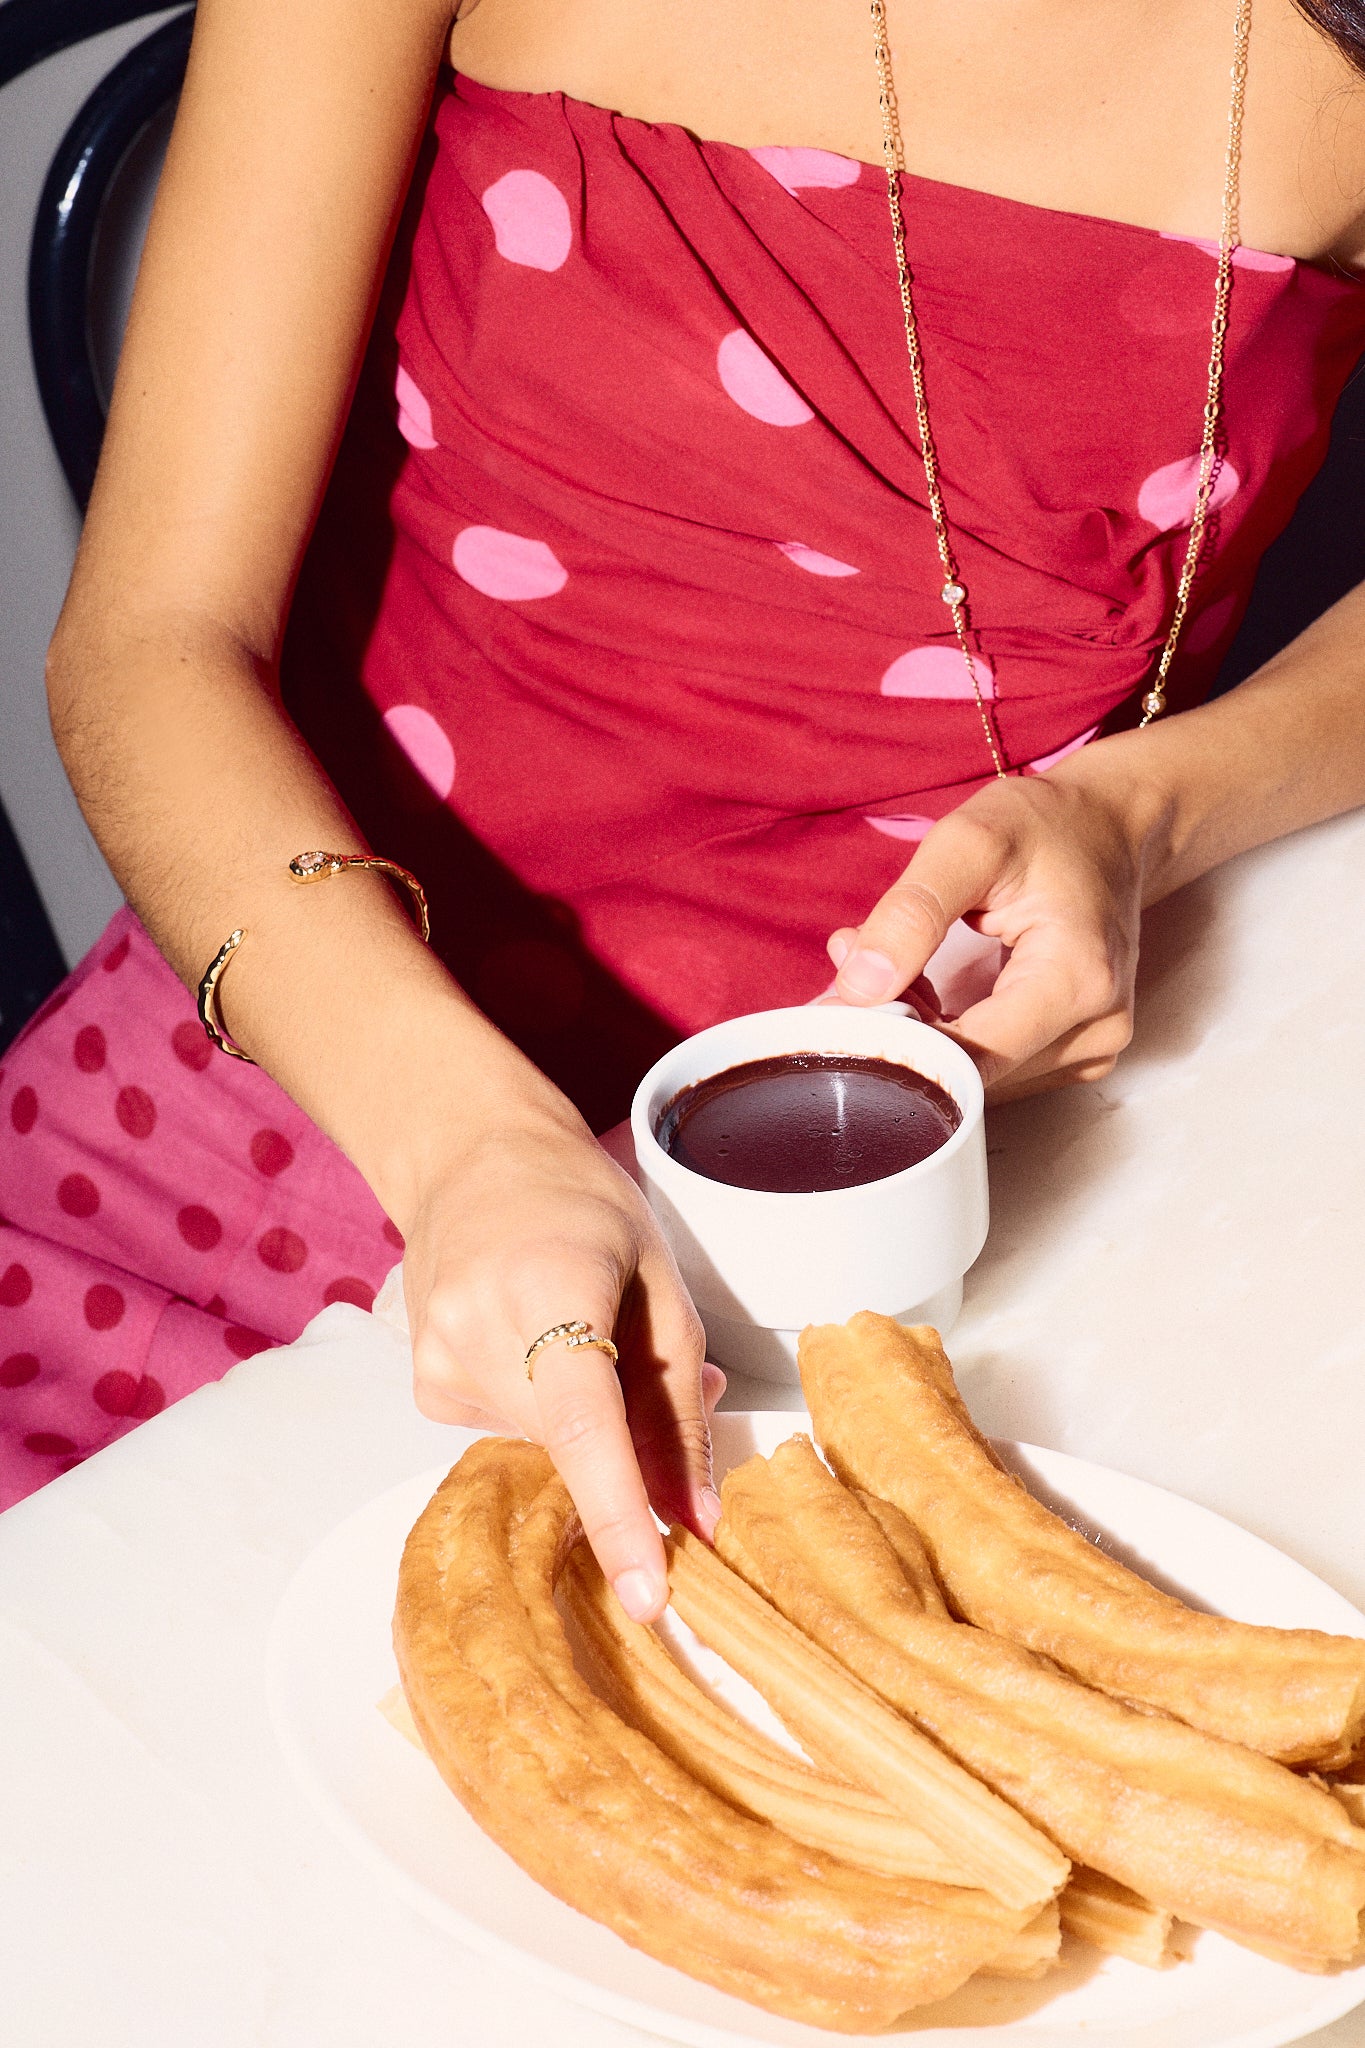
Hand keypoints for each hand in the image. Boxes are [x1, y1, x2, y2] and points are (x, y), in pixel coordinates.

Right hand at [398, 1097, 721, 1621]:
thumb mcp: (658, 1278)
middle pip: (577, 1446)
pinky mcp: (427, 1389)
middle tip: (650, 1363)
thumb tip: (696, 1516)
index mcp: (546, 1288)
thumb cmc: (576, 1201)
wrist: (470, 1156)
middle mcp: (476, 1330)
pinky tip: (531, 1339)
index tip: (650, 1595)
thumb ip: (679, 1401)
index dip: (622, 1517)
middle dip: (632, 1440)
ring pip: (548, 1446)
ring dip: (587, 1416)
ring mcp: (437, 1362)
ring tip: (579, 1324)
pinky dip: (543, 1407)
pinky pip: (512, 1432)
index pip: (586, 1427)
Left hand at [827, 753, 1155, 1099]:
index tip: (845, 998)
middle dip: (906, 1026)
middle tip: (867, 961)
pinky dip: (951, 1033)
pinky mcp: (1077, 1053)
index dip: (897, 1038)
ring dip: (925, 1030)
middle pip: (970, 1071)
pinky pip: (995, 1066)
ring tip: (909, 963)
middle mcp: (1096, 1028)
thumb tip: (859, 990)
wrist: (1109, 825)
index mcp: (1077, 980)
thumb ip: (910, 914)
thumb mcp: (969, 842)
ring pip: (976, 1075)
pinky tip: (936, 985)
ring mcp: (1093, 1048)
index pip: (967, 1057)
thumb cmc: (1048, 826)